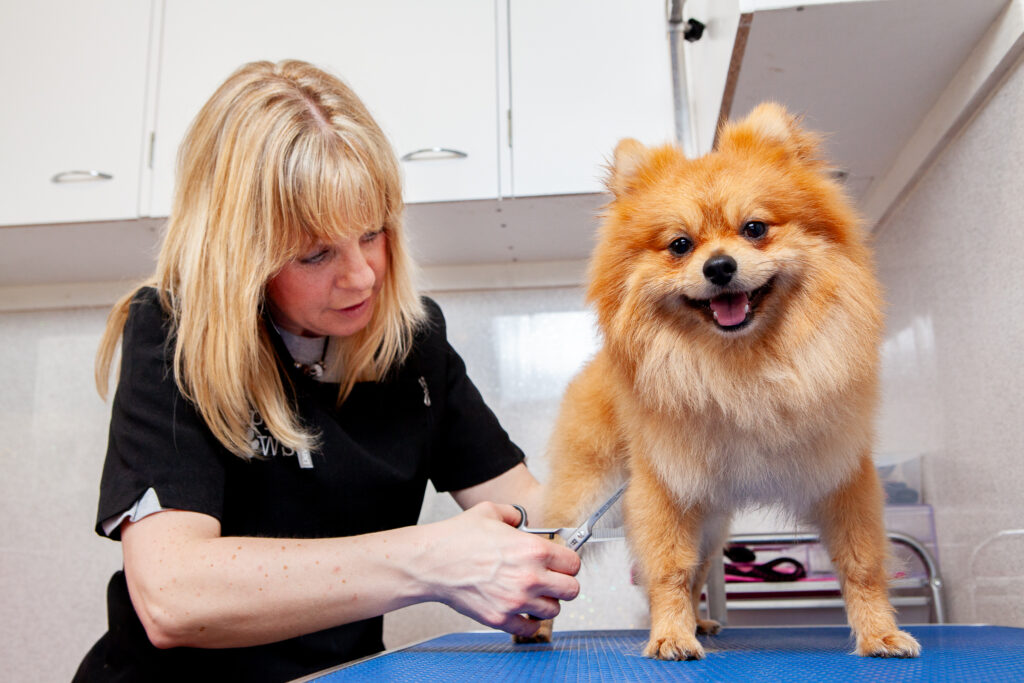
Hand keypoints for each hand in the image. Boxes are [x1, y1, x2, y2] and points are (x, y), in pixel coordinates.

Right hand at [416, 502, 580, 637]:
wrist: (431, 563)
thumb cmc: (457, 538)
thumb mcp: (490, 512)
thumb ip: (513, 514)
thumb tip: (521, 520)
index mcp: (533, 549)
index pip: (573, 563)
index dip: (567, 562)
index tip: (561, 563)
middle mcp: (530, 576)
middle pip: (572, 590)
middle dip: (563, 583)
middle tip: (552, 580)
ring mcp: (516, 601)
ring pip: (554, 610)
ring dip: (546, 602)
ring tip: (533, 594)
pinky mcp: (501, 618)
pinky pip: (530, 628)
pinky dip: (529, 622)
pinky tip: (521, 610)